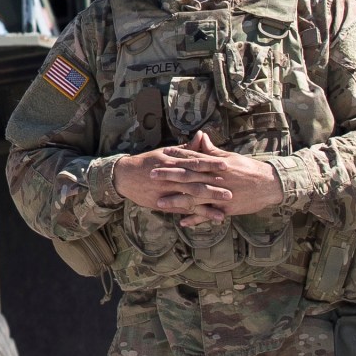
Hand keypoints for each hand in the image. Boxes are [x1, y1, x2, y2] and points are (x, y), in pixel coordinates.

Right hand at [112, 146, 234, 222]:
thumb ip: (186, 148)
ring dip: (206, 206)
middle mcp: (170, 177)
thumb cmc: (147, 162)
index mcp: (172, 162)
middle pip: (194, 183)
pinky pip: (181, 210)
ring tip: (222, 212)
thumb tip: (202, 136)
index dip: (210, 164)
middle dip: (213, 188)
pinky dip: (194, 215)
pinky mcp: (163, 204)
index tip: (226, 165)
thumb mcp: (165, 152)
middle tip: (230, 192)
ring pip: (189, 199)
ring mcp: (166, 192)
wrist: (125, 176)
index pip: (194, 162)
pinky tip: (206, 219)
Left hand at [160, 132, 282, 224]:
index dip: (176, 157)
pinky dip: (195, 219)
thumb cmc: (248, 169)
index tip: (161, 154)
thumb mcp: (230, 157)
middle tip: (151, 175)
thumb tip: (200, 136)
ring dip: (177, 200)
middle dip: (169, 176)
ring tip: (160, 202)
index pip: (193, 159)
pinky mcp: (226, 209)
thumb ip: (212, 150)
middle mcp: (216, 179)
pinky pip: (208, 215)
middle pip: (189, 177)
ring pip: (195, 198)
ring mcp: (220, 195)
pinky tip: (182, 222)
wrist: (269, 184)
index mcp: (216, 165)